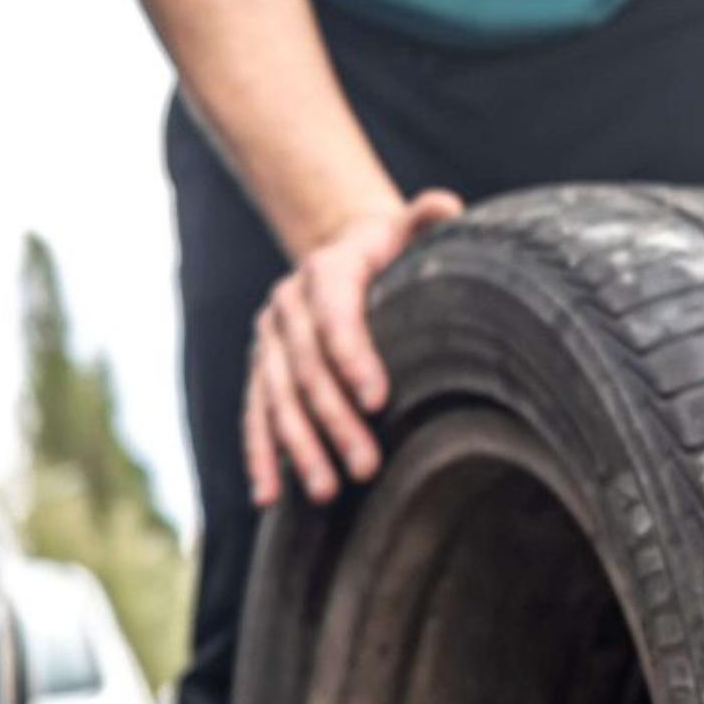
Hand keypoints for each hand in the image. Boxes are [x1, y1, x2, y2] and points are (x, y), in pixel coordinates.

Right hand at [244, 190, 461, 507]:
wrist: (339, 251)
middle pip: (307, 369)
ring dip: (299, 448)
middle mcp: (287, 305)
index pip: (334, 315)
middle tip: (367, 466)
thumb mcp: (407, 231)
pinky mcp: (261, 371)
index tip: (378, 400)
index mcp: (326, 270)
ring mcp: (269, 341)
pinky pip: (256, 416)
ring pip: (278, 400)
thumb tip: (447, 207)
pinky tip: (267, 496)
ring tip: (326, 491)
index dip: (353, 356)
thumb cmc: (390, 251)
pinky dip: (260, 456)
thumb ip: (425, 220)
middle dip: (334, 420)